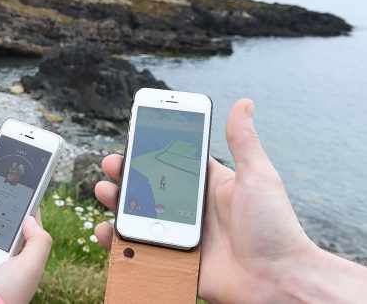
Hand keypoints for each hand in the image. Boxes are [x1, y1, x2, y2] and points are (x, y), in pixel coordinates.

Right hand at [94, 99, 321, 302]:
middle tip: (111, 165)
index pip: (173, 162)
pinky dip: (120, 243)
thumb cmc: (275, 227)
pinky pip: (141, 250)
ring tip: (105, 192)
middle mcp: (192, 209)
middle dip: (127, 175)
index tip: (134, 137)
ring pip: (141, 216)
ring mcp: (182, 235)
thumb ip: (243, 142)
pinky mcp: (176, 261)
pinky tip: (107, 231)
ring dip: (118, 203)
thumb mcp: (258, 177)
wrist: (279, 281)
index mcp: (209, 186)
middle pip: (150, 188)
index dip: (151, 150)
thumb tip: (244, 103)